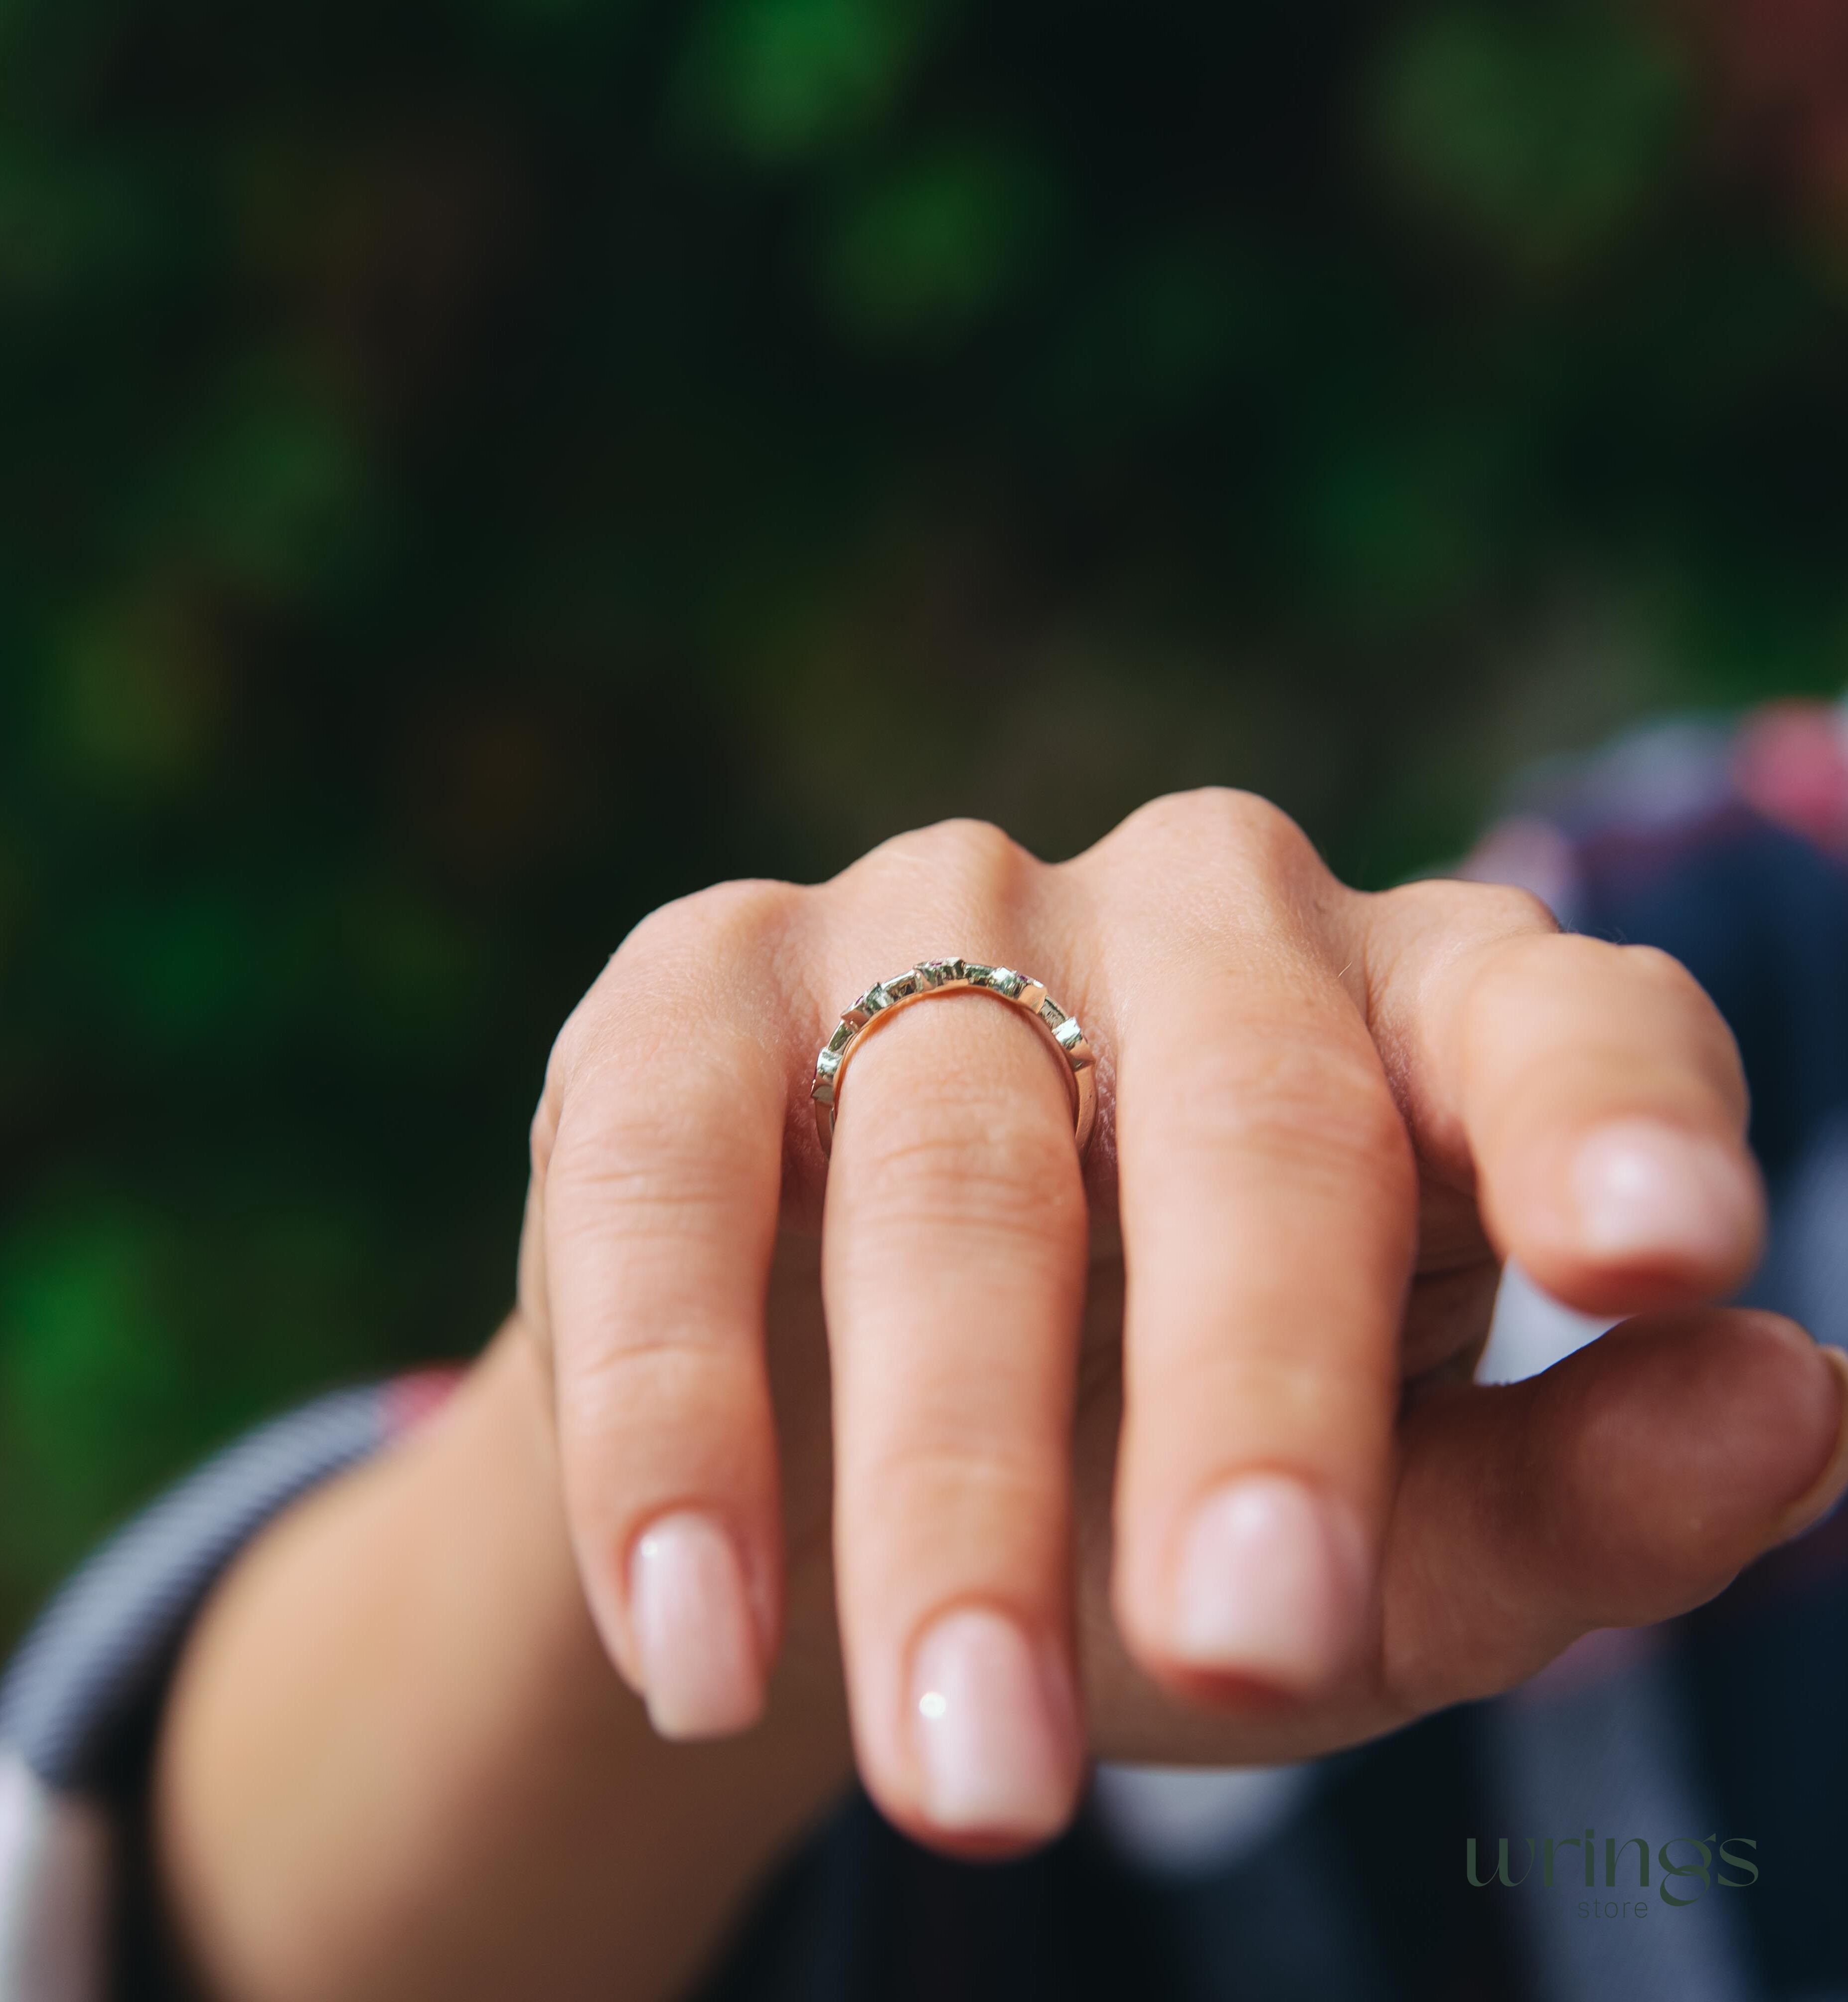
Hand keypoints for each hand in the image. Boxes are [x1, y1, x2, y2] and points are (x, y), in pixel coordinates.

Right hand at [518, 791, 1847, 1853]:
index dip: (1608, 1123)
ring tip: (964, 1769)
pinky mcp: (693, 993)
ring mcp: (927, 924)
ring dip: (947, 1485)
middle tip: (1243, 1652)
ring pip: (948, 1162)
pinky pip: (671, 1175)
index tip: (1666, 1263)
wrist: (832, 1454)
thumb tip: (1799, 1412)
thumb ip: (1575, 1495)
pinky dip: (675, 1417)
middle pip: (1245, 1116)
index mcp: (1417, 1014)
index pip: (1561, 1021)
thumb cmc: (1158, 1489)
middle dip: (1241, 1402)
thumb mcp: (1383, 1536)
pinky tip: (694, 1639)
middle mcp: (1192, 919)